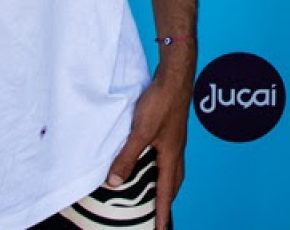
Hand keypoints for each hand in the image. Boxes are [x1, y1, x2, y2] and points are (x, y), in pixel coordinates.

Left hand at [110, 47, 193, 228]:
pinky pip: (167, 154)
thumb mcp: (140, 132)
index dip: (162, 212)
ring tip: (154, 191)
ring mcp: (174, 137)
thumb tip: (114, 182)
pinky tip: (149, 159)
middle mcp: (176, 149)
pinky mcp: (170, 127)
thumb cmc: (161, 101)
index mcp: (171, 154)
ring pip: (172, 167)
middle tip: (159, 214)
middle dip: (167, 199)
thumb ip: (127, 157)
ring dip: (164, 182)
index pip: (166, 191)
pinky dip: (160, 165)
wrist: (175, 74)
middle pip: (174, 181)